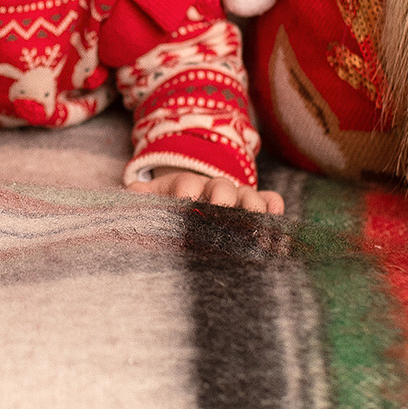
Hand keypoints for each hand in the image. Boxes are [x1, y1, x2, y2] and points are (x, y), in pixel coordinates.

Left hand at [130, 167, 285, 212]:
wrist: (193, 198)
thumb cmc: (170, 205)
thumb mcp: (154, 199)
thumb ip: (142, 197)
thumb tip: (130, 191)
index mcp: (187, 185)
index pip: (187, 184)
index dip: (186, 193)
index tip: (184, 206)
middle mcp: (215, 188)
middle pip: (223, 188)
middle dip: (222, 201)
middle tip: (220, 217)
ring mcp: (239, 195)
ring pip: (250, 196)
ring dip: (251, 207)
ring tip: (252, 224)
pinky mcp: (258, 204)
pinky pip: (271, 200)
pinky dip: (275, 208)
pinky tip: (276, 218)